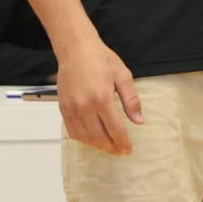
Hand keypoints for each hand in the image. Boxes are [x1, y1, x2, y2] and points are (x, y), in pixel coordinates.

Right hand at [55, 37, 142, 154]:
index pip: (114, 129)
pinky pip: (72, 131)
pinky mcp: (63, 109)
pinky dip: (83, 139)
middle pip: (98, 137)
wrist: (76, 50)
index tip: (128, 149)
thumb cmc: (100, 59)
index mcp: (102, 99)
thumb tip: (139, 120)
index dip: (122, 142)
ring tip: (109, 146)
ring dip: (97, 145)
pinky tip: (92, 138)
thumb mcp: (123, 76)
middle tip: (120, 151)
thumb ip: (131, 100)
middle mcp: (84, 107)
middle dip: (111, 147)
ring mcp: (72, 109)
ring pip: (84, 137)